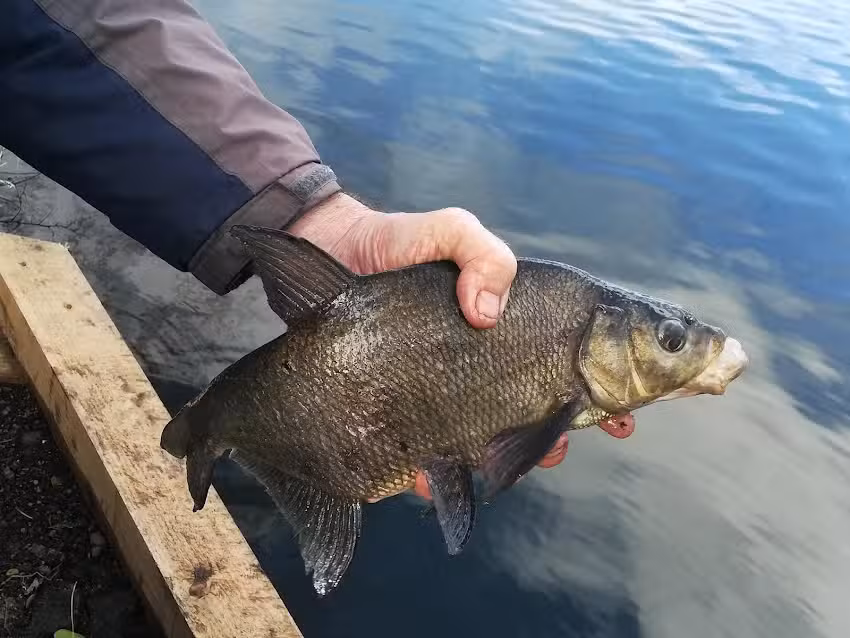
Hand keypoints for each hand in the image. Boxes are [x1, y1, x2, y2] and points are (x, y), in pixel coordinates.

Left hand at [288, 193, 631, 499]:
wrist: (330, 253)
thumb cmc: (396, 241)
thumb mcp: (450, 231)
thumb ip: (483, 254)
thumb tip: (489, 314)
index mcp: (505, 326)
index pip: (565, 362)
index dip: (601, 390)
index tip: (623, 413)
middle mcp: (479, 362)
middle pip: (535, 408)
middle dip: (561, 433)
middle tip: (565, 444)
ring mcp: (441, 388)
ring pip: (488, 439)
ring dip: (509, 460)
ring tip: (518, 465)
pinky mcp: (399, 408)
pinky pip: (423, 451)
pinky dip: (435, 475)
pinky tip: (435, 480)